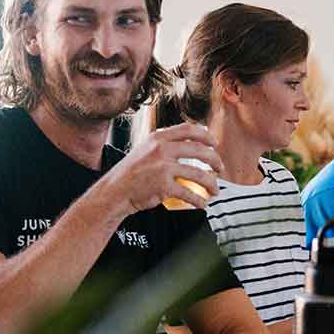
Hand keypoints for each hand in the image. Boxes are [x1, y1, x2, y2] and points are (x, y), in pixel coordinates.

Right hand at [106, 123, 222, 213]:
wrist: (114, 191)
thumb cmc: (131, 173)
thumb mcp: (145, 150)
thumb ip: (163, 145)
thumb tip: (189, 143)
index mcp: (158, 138)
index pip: (189, 129)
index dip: (206, 135)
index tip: (214, 144)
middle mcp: (161, 149)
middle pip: (200, 151)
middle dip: (215, 160)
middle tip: (219, 169)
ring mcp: (163, 168)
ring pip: (199, 174)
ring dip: (212, 184)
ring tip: (215, 190)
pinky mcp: (163, 186)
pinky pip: (189, 194)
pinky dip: (199, 200)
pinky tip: (202, 203)